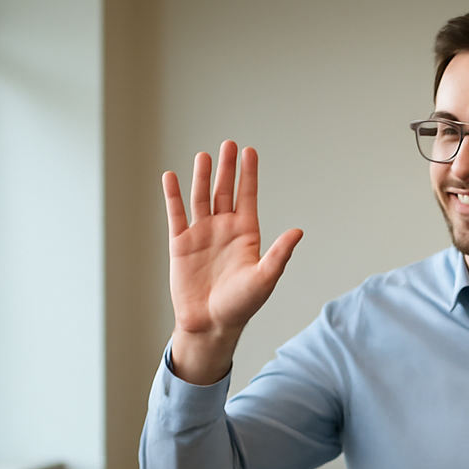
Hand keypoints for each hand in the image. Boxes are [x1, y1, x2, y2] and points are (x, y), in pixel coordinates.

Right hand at [162, 141, 302, 384]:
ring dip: (202, 177)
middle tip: (228, 144)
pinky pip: (175, 214)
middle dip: (227, 168)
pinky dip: (172, 195)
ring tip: (204, 156)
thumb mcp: (264, 278)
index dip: (249, 174)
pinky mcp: (180, 243)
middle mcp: (224, 230)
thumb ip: (279, 254)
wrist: (210, 324)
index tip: (249, 151)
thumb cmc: (240, 306)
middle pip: (225, 191)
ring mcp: (202, 235)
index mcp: (246, 234)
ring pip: (201, 197)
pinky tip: (171, 177)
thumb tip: (298, 231)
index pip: (247, 196)